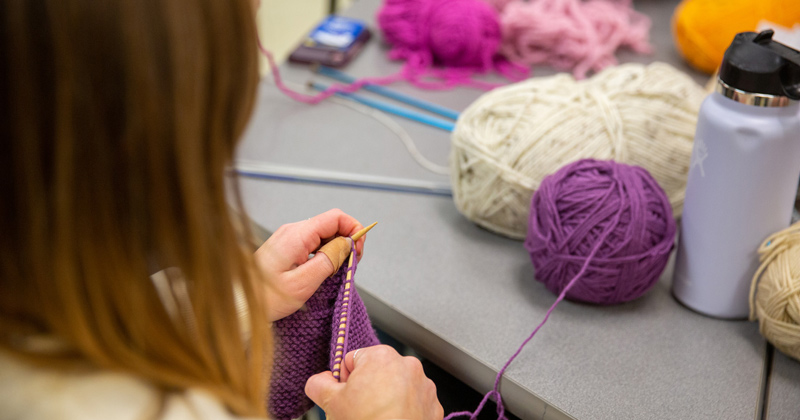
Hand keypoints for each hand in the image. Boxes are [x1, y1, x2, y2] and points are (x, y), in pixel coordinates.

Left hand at [255, 209, 365, 321]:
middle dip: (348, 241)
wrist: (239, 303)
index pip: (336, 217)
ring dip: (337, 249)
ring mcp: (289, 238)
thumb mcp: (303, 283)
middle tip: (352, 264)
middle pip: (332, 224)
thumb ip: (329, 261)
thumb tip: (347, 245)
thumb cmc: (264, 297)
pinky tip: (325, 270)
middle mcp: (293, 231)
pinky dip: (325, 254)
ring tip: (339, 271)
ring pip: (324, 234)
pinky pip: (313, 243)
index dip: (354, 229)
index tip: (359, 250)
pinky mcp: (287, 247)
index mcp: (297, 235)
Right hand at [305, 345, 443, 419]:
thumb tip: (319, 381)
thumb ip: (319, 383)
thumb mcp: (330, 403)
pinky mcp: (433, 406)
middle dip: (368, 389)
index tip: (346, 396)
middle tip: (360, 410)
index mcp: (381, 356)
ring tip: (377, 418)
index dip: (345, 380)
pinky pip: (413, 403)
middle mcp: (407, 366)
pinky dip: (403, 411)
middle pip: (377, 372)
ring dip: (387, 399)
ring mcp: (423, 386)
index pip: (353, 360)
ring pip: (397, 387)